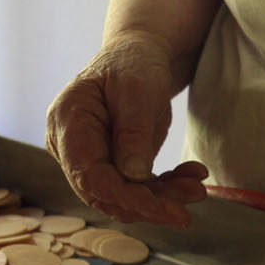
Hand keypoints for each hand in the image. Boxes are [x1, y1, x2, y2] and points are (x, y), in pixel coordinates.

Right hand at [46, 31, 208, 227]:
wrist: (138, 57)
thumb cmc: (134, 64)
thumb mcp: (137, 90)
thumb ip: (133, 132)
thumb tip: (134, 177)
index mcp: (67, 123)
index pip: (89, 175)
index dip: (124, 196)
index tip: (161, 207)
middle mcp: (70, 147)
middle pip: (106, 193)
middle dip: (150, 202)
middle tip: (194, 197)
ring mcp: (88, 160)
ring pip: (123, 197)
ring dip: (163, 199)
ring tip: (198, 188)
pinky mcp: (110, 167)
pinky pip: (135, 190)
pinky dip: (165, 190)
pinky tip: (191, 178)